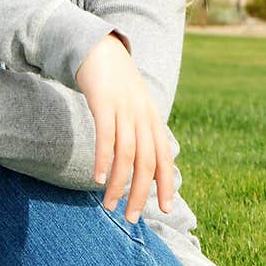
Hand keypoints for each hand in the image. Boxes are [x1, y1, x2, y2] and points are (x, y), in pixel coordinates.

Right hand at [75, 33, 173, 221]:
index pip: (164, 157)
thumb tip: (144, 160)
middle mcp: (143, 116)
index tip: (165, 209)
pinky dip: (104, 160)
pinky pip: (106, 136)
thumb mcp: (134, 106)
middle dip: (141, 192)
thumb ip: (141, 131)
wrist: (99, 48)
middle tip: (133, 217)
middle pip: (147, 161)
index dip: (166, 184)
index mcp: (152, 119)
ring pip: (127, 154)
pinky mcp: (103, 103)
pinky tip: (98, 178)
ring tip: (110, 204)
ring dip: (120, 183)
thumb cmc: (115, 83)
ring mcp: (124, 109)